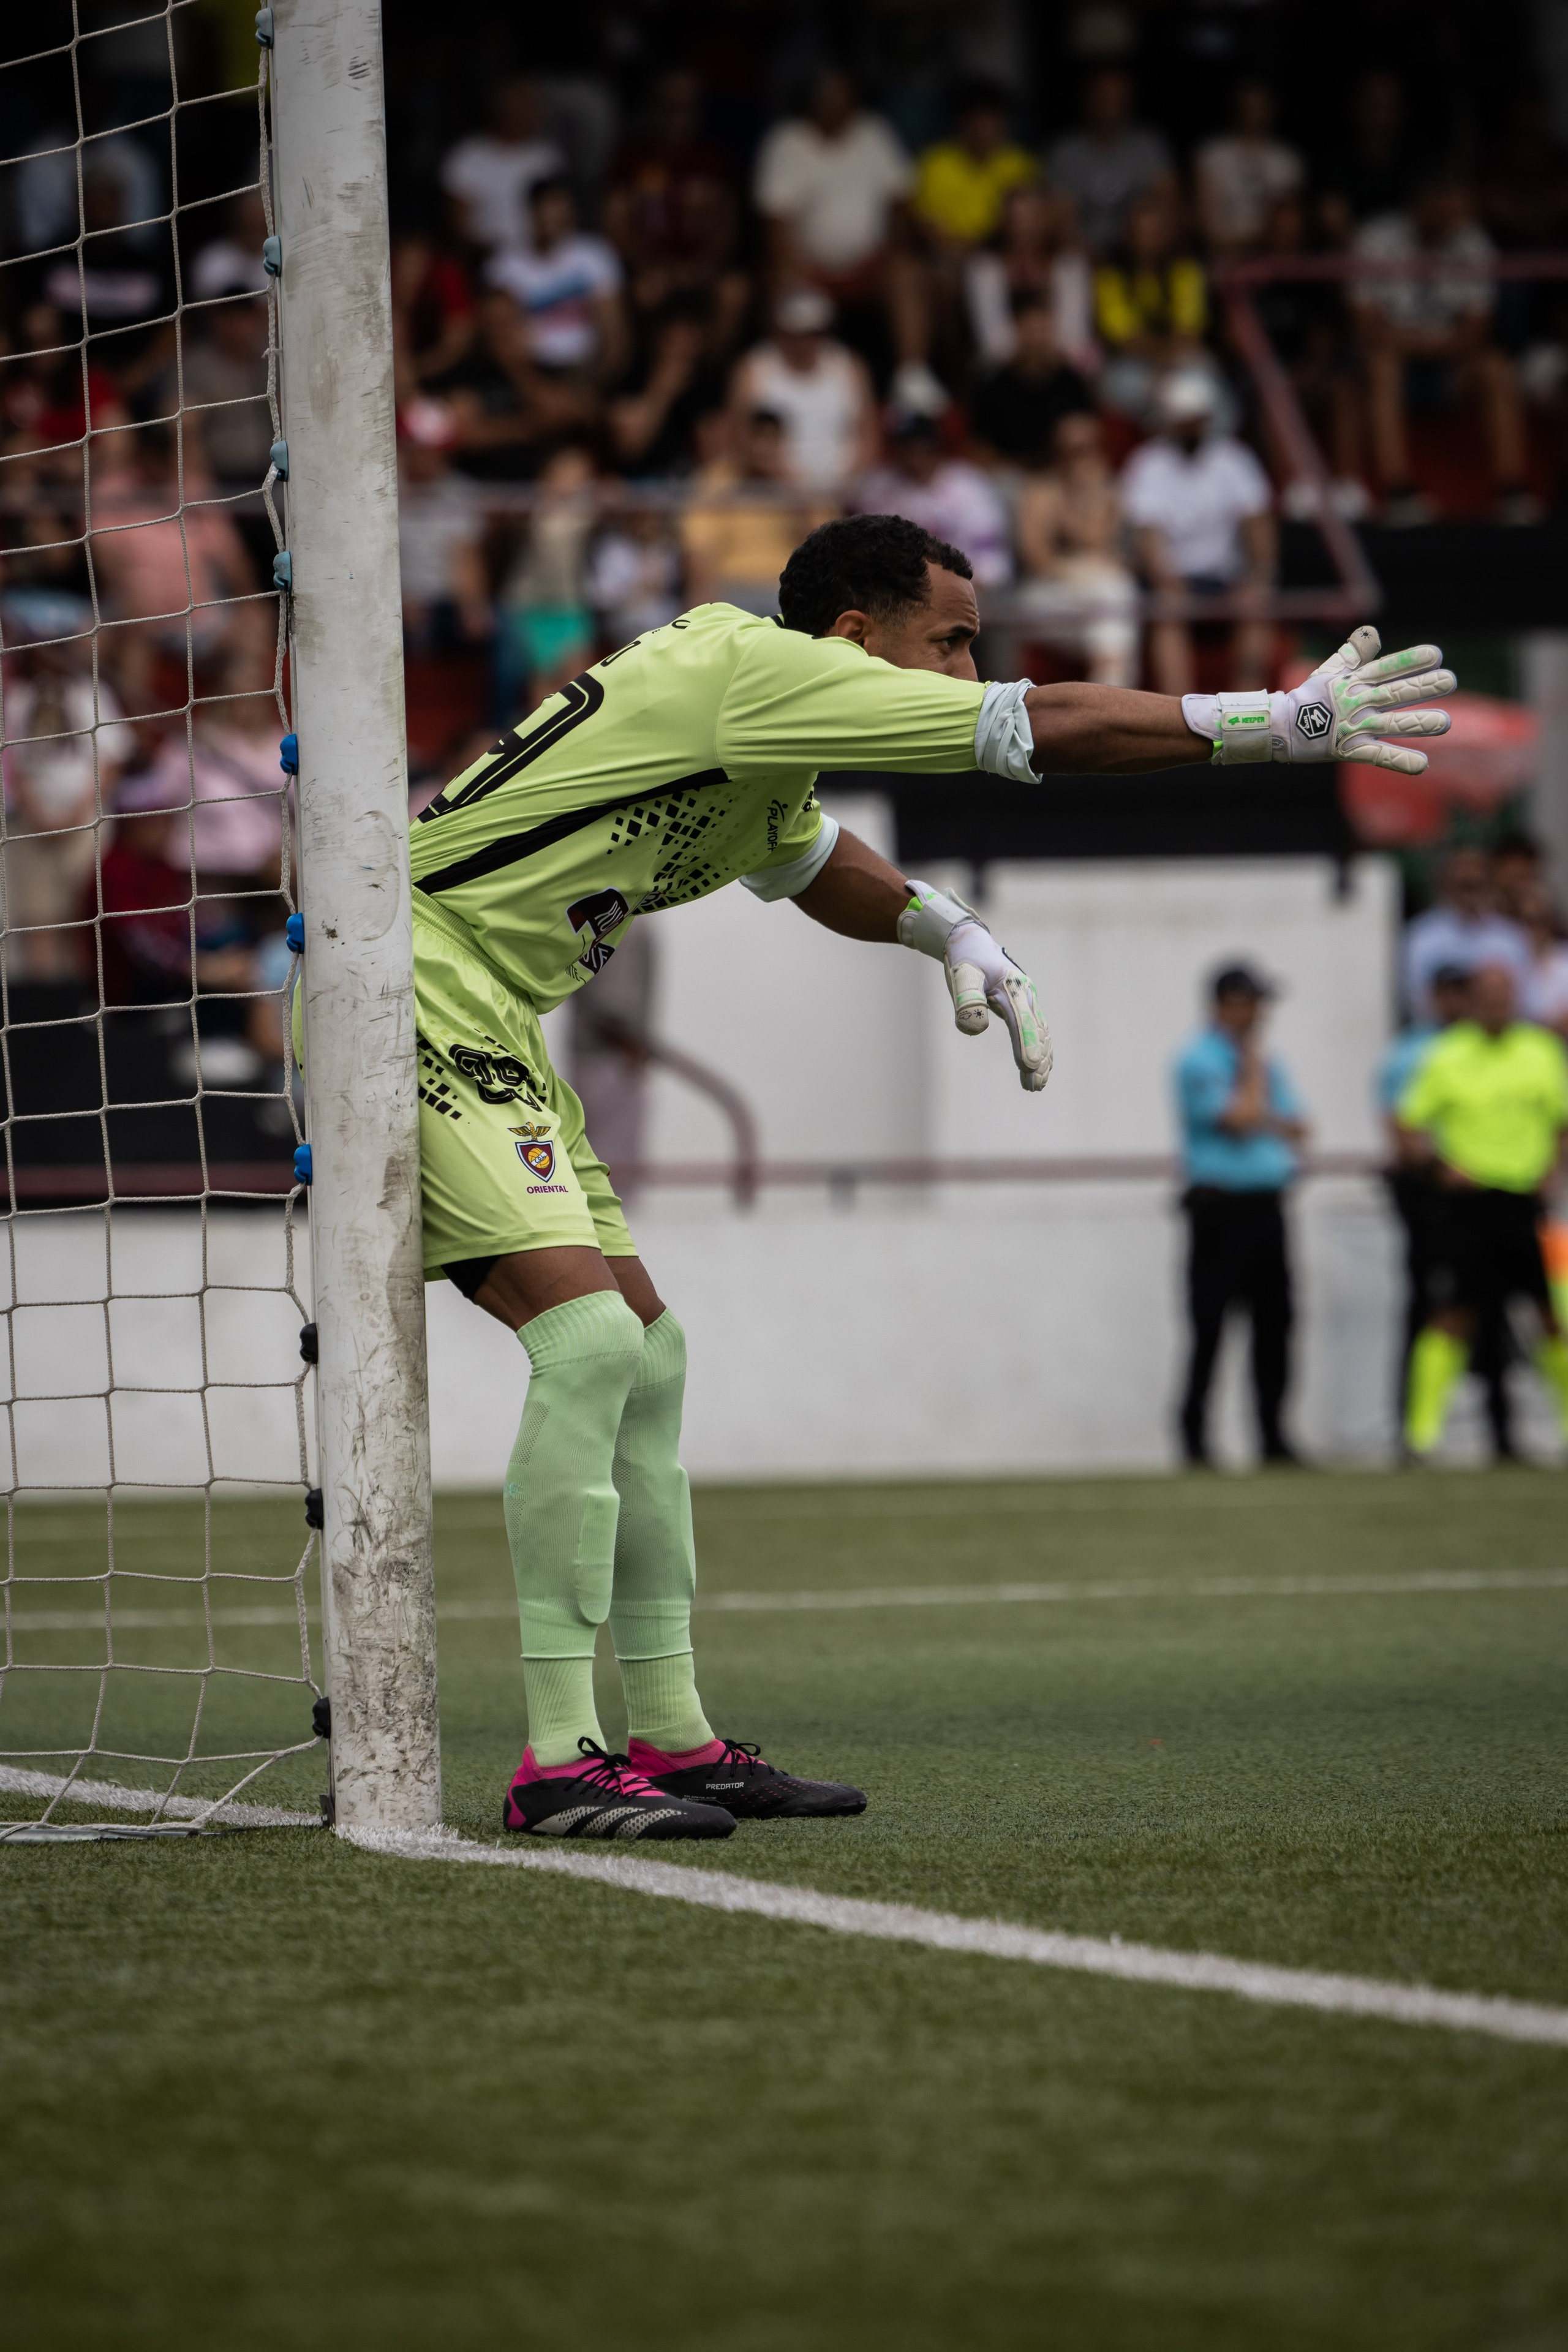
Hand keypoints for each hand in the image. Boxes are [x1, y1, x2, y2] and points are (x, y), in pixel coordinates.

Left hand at [896, 883, 1052, 1092]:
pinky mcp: (1023, 1005)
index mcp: (1012, 988)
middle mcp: (1025, 994)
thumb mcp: (961, 974)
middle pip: (1036, 1032)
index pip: (1021, 1021)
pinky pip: (1037, 1030)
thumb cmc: (965, 959)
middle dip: (1037, 1059)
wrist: (971, 942)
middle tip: (1034, 1087)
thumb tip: (976, 1029)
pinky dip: (1040, 1048)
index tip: (1028, 1067)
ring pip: (1040, 1033)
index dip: (1026, 1044)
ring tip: (1037, 1085)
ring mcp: (1027, 1000)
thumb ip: (967, 999)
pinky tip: (1039, 1067)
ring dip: (1042, 1058)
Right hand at [1279, 626, 1454, 772]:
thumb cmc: (1308, 697)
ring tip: (1445, 722)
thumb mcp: (1330, 670)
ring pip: (1391, 724)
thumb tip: (1373, 633)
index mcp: (1354, 681)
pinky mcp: (1348, 750)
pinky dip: (1399, 760)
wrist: (1279, 727)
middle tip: (1450, 681)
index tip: (1436, 654)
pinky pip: (1377, 756)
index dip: (1410, 661)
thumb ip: (1354, 652)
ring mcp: (1353, 726)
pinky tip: (1423, 764)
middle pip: (1394, 693)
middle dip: (1422, 687)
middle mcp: (1357, 702)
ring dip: (1418, 723)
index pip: (1386, 668)